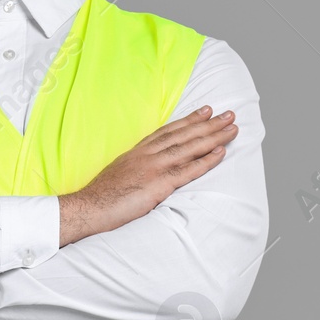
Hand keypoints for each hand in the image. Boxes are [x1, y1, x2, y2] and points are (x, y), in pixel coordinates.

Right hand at [58, 105, 236, 246]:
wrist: (88, 208)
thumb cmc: (101, 197)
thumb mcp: (119, 174)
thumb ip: (136, 168)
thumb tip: (147, 171)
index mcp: (137, 152)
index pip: (168, 131)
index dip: (189, 120)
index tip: (205, 111)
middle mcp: (147, 155)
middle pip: (183, 135)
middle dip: (208, 123)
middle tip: (228, 113)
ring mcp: (153, 168)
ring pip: (189, 147)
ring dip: (213, 136)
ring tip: (232, 127)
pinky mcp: (158, 185)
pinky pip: (187, 170)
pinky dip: (206, 160)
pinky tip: (220, 152)